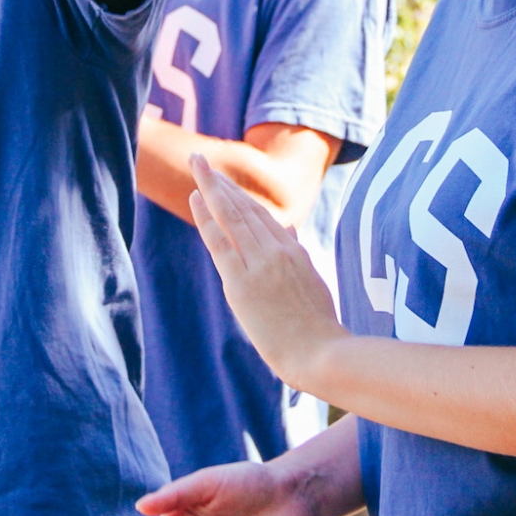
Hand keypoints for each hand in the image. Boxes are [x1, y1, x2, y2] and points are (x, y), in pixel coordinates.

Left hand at [188, 155, 345, 391]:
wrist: (320, 354)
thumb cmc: (319, 327)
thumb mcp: (313, 282)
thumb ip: (298, 252)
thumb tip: (288, 228)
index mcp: (294, 252)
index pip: (262, 216)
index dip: (239, 196)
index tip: (223, 182)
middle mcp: (277, 251)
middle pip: (244, 208)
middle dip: (221, 182)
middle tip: (202, 160)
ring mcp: (259, 265)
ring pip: (232, 216)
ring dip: (212, 188)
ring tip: (197, 165)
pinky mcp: (242, 283)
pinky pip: (220, 242)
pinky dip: (206, 217)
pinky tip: (196, 197)